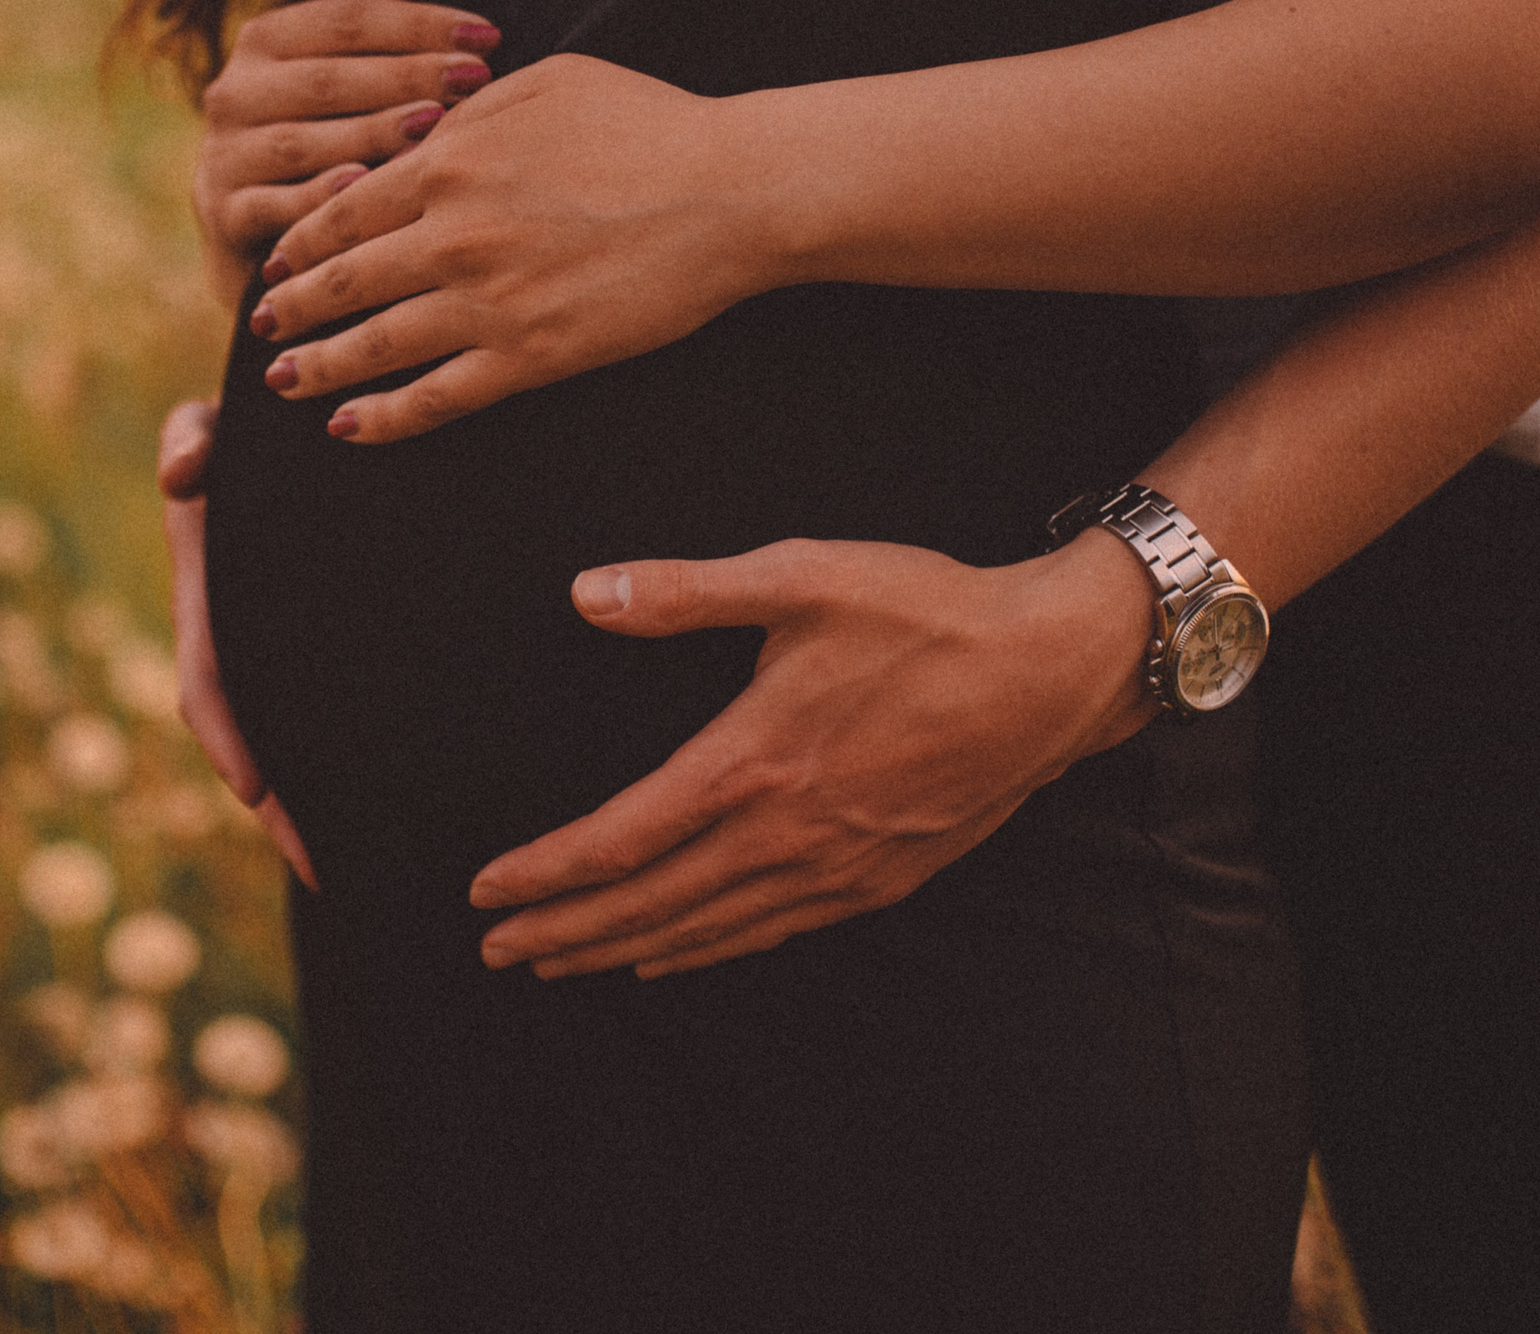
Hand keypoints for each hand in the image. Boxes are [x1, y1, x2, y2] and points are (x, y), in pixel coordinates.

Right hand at [158, 399, 316, 888]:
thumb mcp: (205, 422)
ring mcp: (272, 650)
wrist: (277, 432)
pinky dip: (344, 762)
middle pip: (248, 740)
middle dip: (276, 809)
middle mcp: (234, 637)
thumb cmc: (240, 425)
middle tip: (324, 872)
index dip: (230, 740)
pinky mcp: (313, 651)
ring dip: (309, 806)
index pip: (207, 682)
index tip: (256, 793)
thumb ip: (191, 439)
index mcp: (205, 598)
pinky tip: (393, 802)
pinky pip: (322, 715)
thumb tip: (183, 479)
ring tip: (361, 870)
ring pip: (287, 739)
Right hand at [193, 0, 500, 304]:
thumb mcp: (332, 78)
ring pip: (303, 140)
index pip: (347, 21)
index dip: (418, 25)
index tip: (487, 36)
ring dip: (371, 132)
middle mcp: (235, 90)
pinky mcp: (223, 211)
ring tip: (434, 126)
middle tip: (474, 78)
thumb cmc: (318, 136)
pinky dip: (319, 196)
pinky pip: (276, 204)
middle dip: (407, 76)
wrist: (251, 229)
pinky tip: (366, 185)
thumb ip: (360, 34)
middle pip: (328, 78)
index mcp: (263, 41)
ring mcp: (225, 153)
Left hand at [248, 53, 779, 442]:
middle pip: (345, 281)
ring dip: (319, 368)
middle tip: (262, 327)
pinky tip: (350, 428)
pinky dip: (384, 417)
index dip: (300, 242)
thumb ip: (469, 110)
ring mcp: (487, 301)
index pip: (344, 210)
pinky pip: (437, 396)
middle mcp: (452, 234)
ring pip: (376, 345)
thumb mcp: (545, 82)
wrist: (728, 193)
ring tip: (284, 383)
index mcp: (449, 162)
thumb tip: (421, 133)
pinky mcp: (530, 356)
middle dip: (292, 309)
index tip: (276, 263)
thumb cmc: (648, 124)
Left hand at [466, 531, 1159, 978]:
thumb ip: (688, 590)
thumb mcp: (802, 577)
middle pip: (649, 905)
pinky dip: (707, 951)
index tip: (485, 892)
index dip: (545, 873)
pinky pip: (771, 933)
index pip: (620, 840)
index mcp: (753, 763)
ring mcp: (837, 867)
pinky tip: (674, 957)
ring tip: (561, 963)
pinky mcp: (881, 879)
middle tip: (496, 951)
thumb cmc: (929, 615)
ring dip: (622, 950)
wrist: (1054, 670)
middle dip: (563, 932)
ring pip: (706, 931)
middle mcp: (787, 833)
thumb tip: (589, 593)